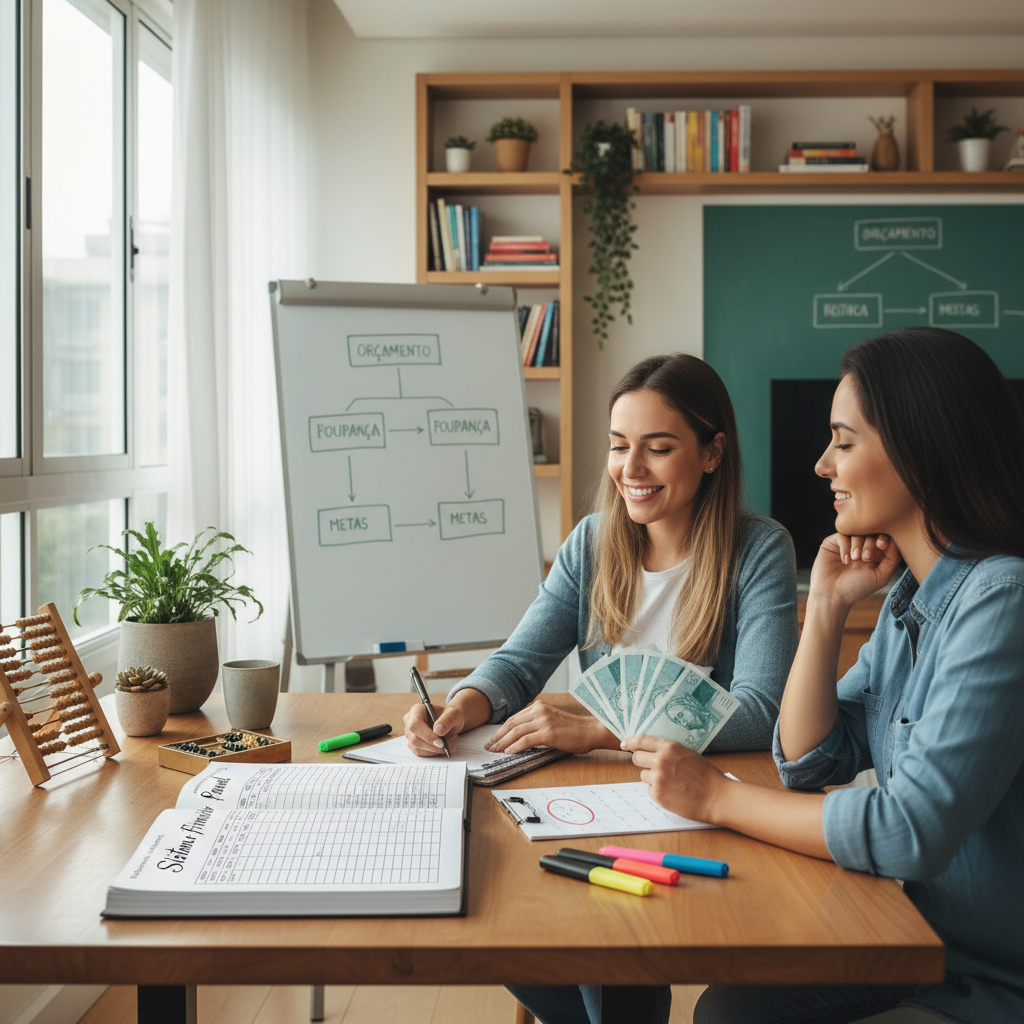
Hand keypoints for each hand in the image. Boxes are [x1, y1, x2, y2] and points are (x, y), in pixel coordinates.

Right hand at [403, 700, 463, 756]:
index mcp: (417, 710)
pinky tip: (441, 749)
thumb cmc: (450, 716)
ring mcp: (409, 733)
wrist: (449, 722)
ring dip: (434, 750)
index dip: (427, 735)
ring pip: (417, 748)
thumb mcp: (453, 714)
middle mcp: (409, 721)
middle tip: (448, 747)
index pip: (415, 725)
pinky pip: (420, 752)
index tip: (441, 743)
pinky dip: (432, 753)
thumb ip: (447, 720)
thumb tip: (437, 731)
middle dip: (433, 746)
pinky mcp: (412, 743)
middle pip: (415, 739)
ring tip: (448, 745)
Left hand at [485, 701, 616, 754]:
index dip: (501, 729)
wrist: (590, 731)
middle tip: (489, 746)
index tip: (494, 738)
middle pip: (512, 724)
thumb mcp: (551, 721)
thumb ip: (536, 723)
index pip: (514, 718)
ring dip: (503, 742)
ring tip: (495, 750)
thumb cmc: (573, 730)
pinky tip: (508, 752)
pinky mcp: (548, 733)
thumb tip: (518, 736)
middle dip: (498, 736)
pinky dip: (515, 746)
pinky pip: (526, 740)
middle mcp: (539, 711)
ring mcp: (544, 721)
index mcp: (539, 707)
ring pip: (516, 731)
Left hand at [620, 735, 727, 822]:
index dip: (630, 742)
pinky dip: (658, 791)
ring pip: (643, 775)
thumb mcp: (688, 754)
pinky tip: (673, 792)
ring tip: (671, 782)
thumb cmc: (706, 775)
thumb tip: (652, 750)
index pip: (640, 740)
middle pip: (636, 758)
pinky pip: (650, 790)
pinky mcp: (657, 795)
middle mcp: (661, 760)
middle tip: (653, 767)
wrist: (717, 797)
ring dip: (652, 778)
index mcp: (669, 747)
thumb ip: (669, 751)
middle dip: (642, 762)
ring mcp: (658, 778)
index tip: (624, 744)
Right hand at [808, 532, 901, 607]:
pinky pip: (841, 535)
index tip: (881, 546)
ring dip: (858, 545)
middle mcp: (861, 546)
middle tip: (865, 558)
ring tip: (855, 559)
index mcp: (875, 553)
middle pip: (870, 531)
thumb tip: (895, 540)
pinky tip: (845, 560)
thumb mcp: (881, 576)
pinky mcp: (832, 543)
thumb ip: (892, 558)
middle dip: (870, 542)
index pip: (883, 535)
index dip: (884, 536)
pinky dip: (845, 546)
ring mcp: (846, 544)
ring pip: (856, 531)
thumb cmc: (857, 588)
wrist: (832, 596)